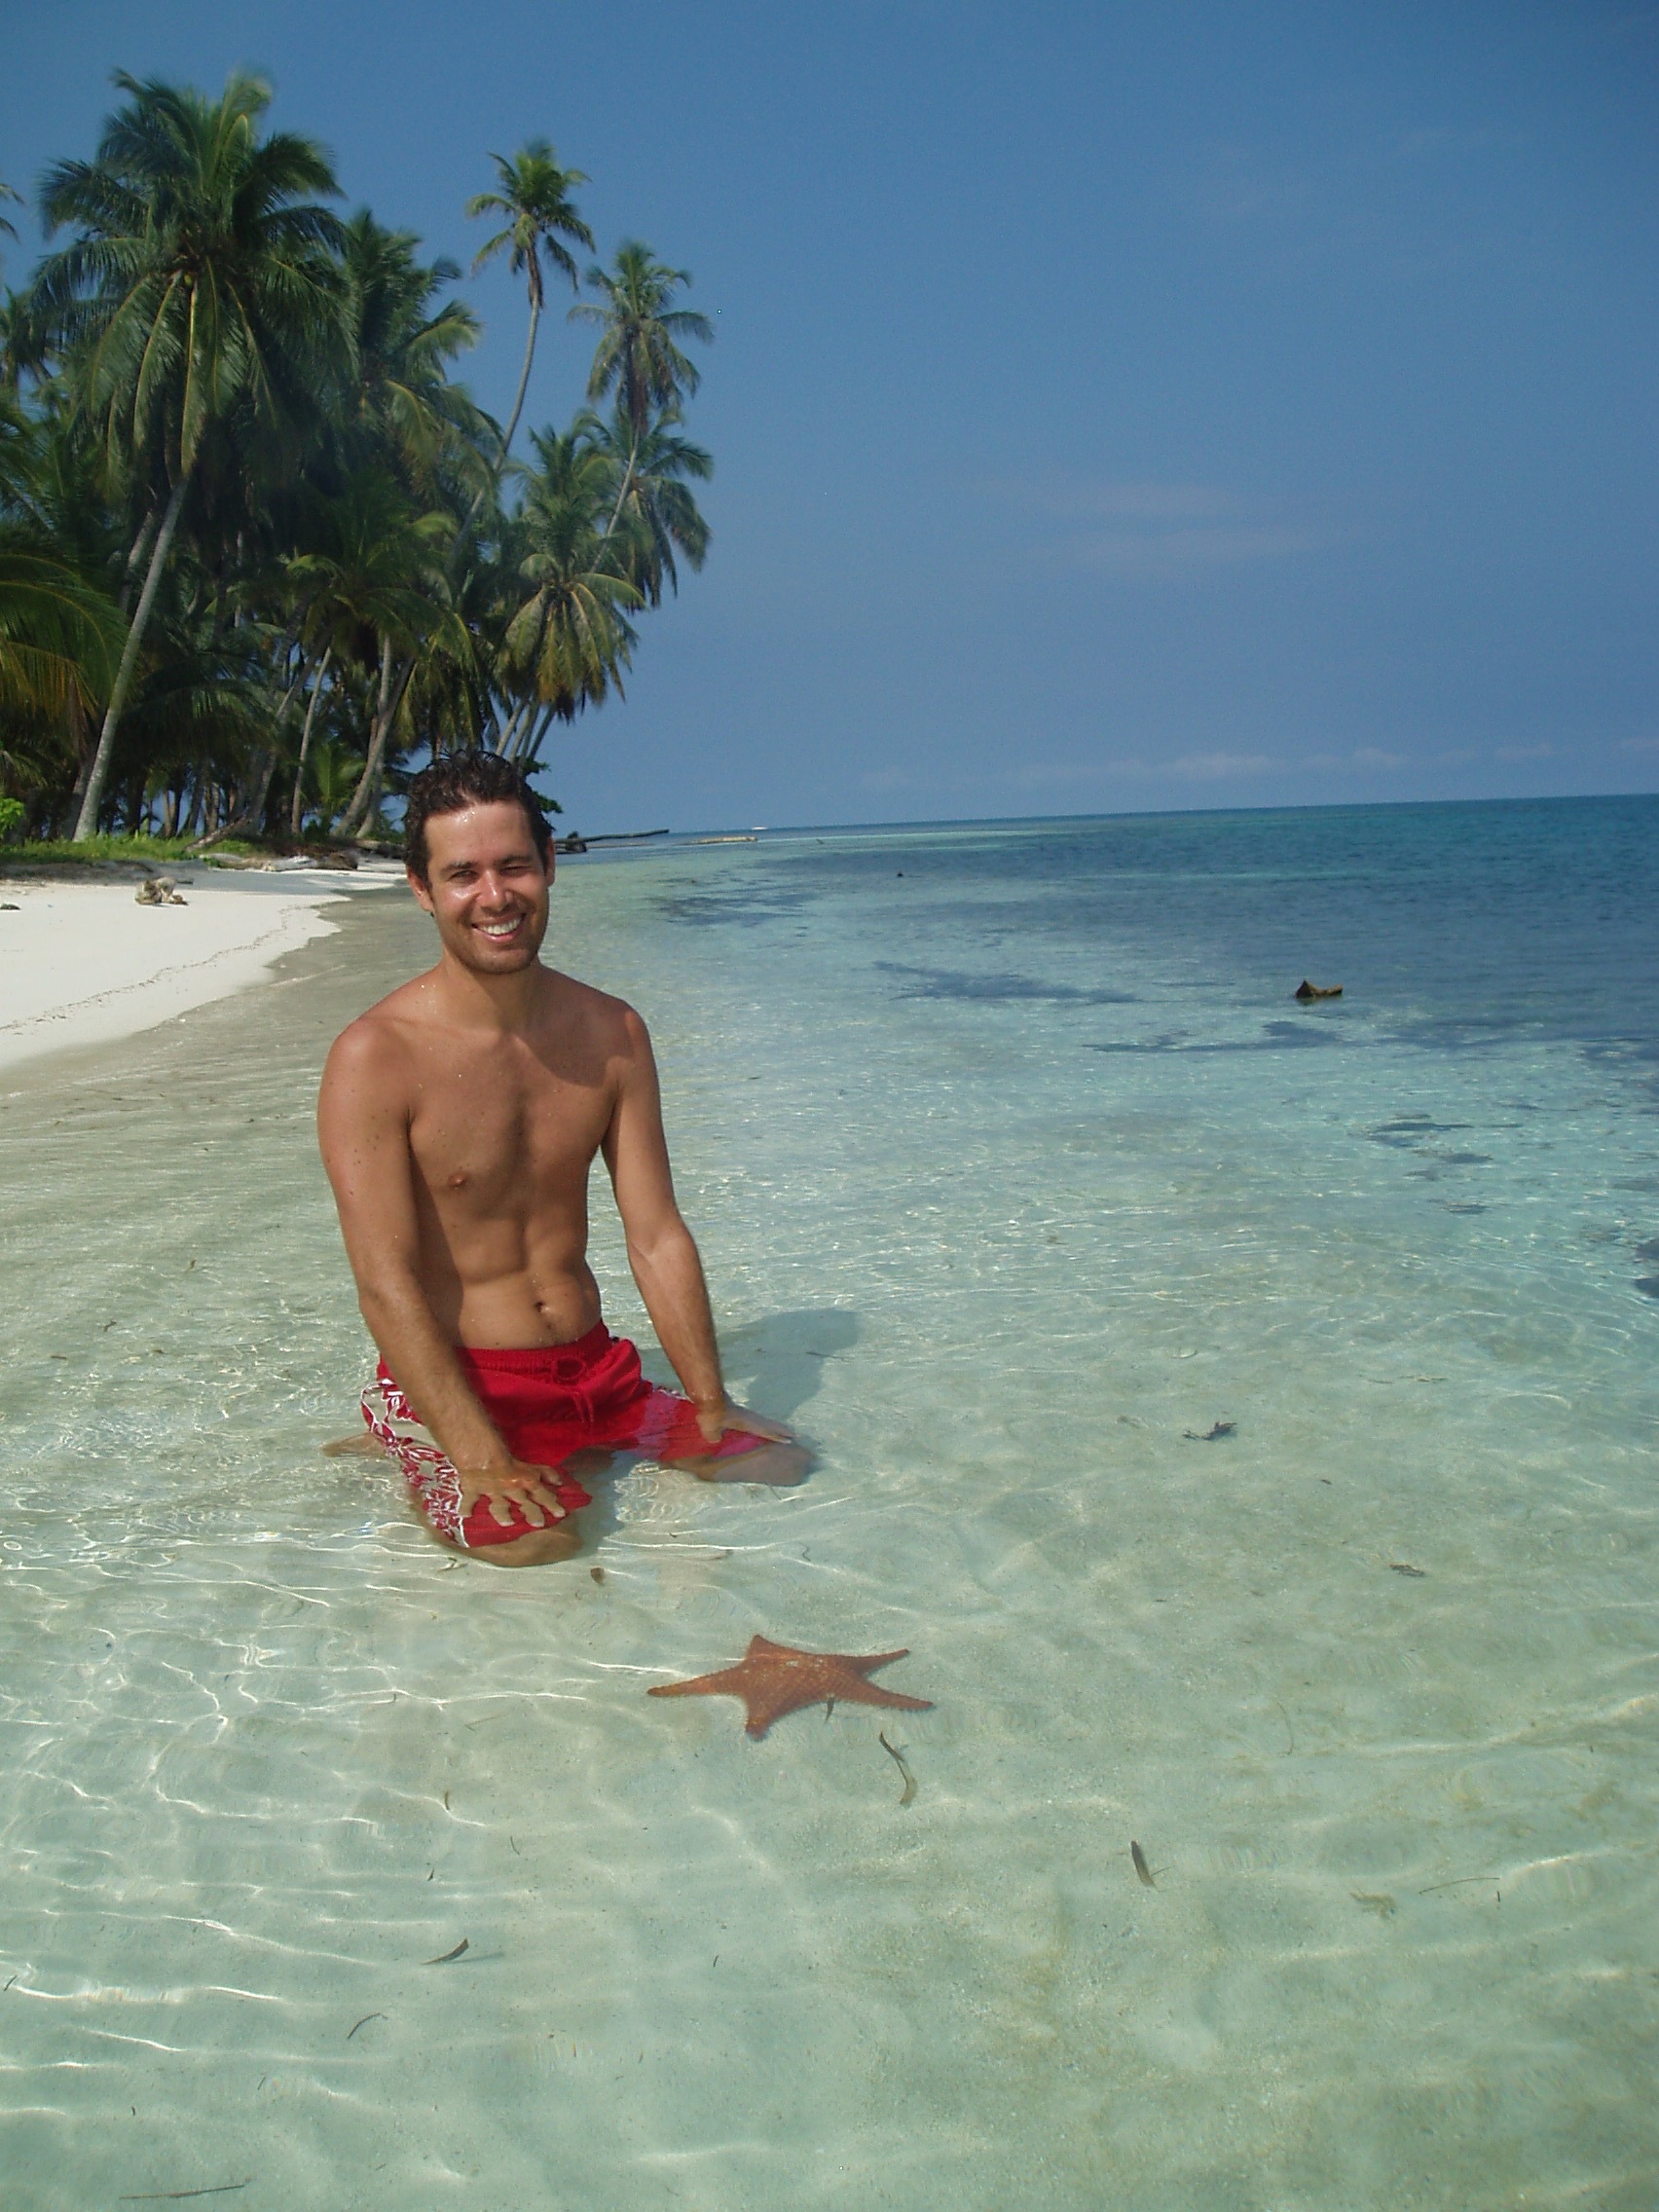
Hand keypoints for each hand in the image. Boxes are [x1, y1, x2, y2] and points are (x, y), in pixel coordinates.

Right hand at [454, 1456, 569, 1530]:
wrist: (478, 1446)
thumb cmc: (503, 1447)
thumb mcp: (526, 1460)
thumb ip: (542, 1472)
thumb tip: (559, 1482)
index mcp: (524, 1478)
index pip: (542, 1492)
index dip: (552, 1503)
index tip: (562, 1514)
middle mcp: (510, 1487)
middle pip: (525, 1503)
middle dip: (533, 1513)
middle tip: (539, 1524)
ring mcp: (492, 1490)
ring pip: (500, 1506)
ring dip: (504, 1515)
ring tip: (507, 1524)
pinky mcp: (474, 1489)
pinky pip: (469, 1501)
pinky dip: (466, 1508)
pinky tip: (465, 1516)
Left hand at [693, 1397, 794, 1448]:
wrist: (706, 1393)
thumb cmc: (711, 1413)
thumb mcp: (712, 1431)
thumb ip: (715, 1437)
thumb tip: (716, 1439)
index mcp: (746, 1423)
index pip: (765, 1431)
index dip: (777, 1437)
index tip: (790, 1440)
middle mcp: (748, 1417)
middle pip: (768, 1423)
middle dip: (781, 1429)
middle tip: (794, 1433)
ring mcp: (742, 1411)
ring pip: (761, 1420)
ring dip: (771, 1425)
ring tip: (780, 1429)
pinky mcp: (735, 1408)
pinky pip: (752, 1418)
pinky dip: (759, 1422)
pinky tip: (755, 1424)